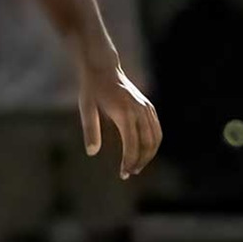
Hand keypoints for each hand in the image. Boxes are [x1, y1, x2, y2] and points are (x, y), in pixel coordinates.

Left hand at [77, 59, 161, 178]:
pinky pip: (156, 129)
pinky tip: (143, 153)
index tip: (123, 173)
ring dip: (148, 155)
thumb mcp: (86, 107)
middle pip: (147, 143)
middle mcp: (139, 110)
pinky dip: (153, 144)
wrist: (103, 67)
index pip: (132, 143)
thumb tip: (92, 152)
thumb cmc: (92, 89)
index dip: (129, 161)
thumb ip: (90, 129)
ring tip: (136, 166)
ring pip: (155, 137)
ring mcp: (146, 107)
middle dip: (140, 161)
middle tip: (129, 173)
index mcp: (124, 111)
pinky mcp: (148, 107)